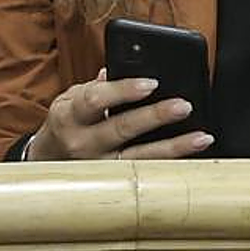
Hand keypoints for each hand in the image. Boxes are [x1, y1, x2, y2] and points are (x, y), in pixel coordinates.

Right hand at [27, 69, 213, 159]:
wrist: (48, 160)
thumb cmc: (69, 120)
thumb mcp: (73, 97)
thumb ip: (97, 84)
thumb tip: (119, 68)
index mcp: (70, 114)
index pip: (95, 100)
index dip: (123, 90)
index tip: (151, 83)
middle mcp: (82, 143)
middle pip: (121, 129)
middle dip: (155, 117)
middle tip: (183, 105)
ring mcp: (98, 167)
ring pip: (139, 158)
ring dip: (174, 147)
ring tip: (201, 136)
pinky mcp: (112, 183)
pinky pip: (145, 174)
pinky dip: (171, 164)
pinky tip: (192, 154)